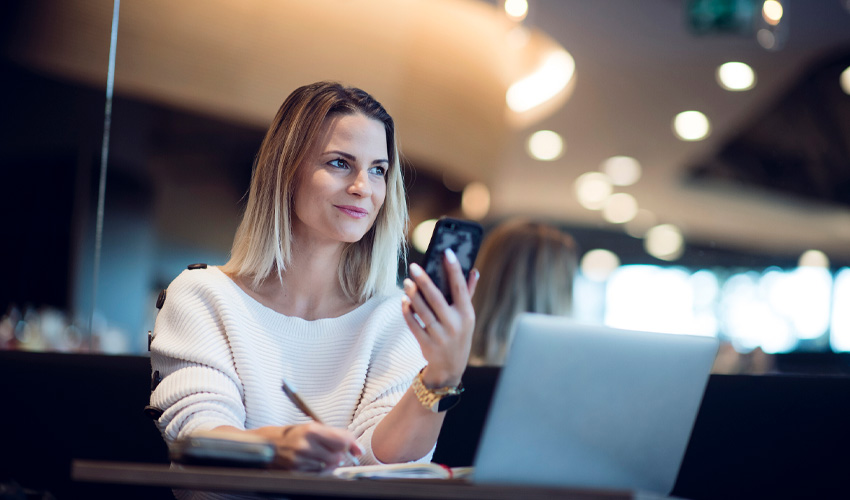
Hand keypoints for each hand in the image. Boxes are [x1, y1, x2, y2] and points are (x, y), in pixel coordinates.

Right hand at [231, 423, 362, 470]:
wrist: (267, 443)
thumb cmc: (292, 434)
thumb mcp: (312, 428)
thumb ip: (335, 435)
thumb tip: (356, 448)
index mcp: (311, 429)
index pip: (342, 440)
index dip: (352, 445)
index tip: (356, 450)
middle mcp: (306, 444)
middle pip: (337, 455)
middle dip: (339, 454)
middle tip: (333, 450)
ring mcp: (300, 459)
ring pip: (329, 466)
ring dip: (329, 462)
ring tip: (319, 455)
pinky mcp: (296, 470)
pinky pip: (318, 473)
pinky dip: (320, 469)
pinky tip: (312, 462)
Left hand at [401, 248, 478, 386]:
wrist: (451, 367)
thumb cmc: (459, 334)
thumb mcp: (467, 316)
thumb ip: (468, 293)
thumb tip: (473, 270)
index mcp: (467, 314)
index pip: (460, 288)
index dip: (454, 269)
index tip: (447, 252)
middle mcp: (455, 325)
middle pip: (437, 299)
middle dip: (424, 281)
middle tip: (414, 266)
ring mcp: (440, 336)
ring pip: (423, 311)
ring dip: (413, 295)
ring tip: (406, 282)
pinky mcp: (427, 344)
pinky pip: (414, 325)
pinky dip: (407, 312)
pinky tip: (403, 300)